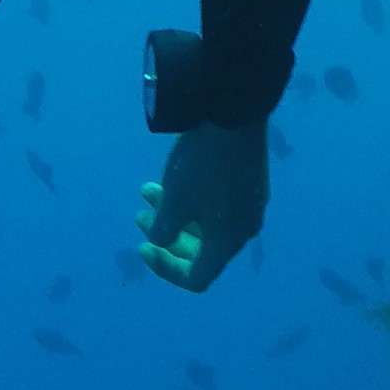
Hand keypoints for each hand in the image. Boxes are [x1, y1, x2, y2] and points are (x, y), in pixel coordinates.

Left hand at [135, 121, 270, 292]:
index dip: (165, 269)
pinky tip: (171, 176)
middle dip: (165, 237)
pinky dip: (192, 198)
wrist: (234, 111)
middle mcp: (244, 228)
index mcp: (229, 241)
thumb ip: (163, 232)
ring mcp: (250, 203)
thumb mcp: (174, 202)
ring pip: (206, 222)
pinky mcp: (249, 180)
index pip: (197, 277)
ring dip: (173, 212)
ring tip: (146, 191)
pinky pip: (218, 202)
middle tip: (139, 217)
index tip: (142, 247)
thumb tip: (162, 239)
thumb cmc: (201, 165)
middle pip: (201, 251)